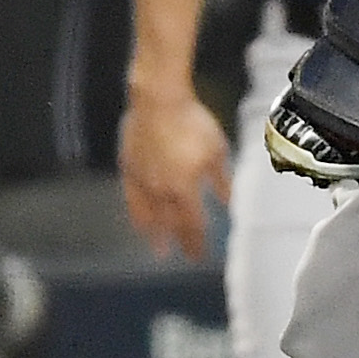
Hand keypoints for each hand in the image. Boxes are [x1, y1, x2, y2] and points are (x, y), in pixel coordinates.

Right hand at [119, 78, 229, 259]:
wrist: (158, 100)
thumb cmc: (191, 121)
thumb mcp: (216, 150)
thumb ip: (222, 180)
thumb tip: (229, 201)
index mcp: (185, 188)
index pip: (193, 224)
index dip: (197, 242)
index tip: (200, 256)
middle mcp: (162, 190)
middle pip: (171, 224)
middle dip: (180, 242)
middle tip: (184, 256)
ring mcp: (143, 181)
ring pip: (148, 217)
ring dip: (155, 235)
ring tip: (158, 250)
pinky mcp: (129, 169)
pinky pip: (131, 199)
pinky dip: (136, 214)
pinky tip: (139, 221)